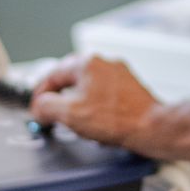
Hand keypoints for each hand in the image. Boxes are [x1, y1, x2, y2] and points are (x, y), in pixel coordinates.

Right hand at [30, 55, 159, 149]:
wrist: (152, 127)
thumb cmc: (118, 119)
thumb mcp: (70, 114)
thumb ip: (46, 108)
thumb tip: (38, 107)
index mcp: (87, 63)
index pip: (53, 75)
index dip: (40, 94)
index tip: (37, 108)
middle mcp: (104, 63)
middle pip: (72, 80)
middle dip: (60, 99)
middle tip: (53, 114)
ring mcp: (119, 75)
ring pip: (89, 88)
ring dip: (79, 104)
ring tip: (77, 122)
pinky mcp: (130, 88)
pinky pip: (105, 96)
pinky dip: (96, 108)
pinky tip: (98, 124)